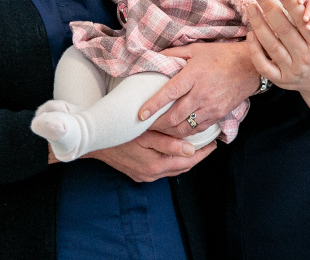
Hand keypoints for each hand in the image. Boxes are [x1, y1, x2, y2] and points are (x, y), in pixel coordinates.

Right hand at [89, 130, 215, 181]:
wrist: (94, 143)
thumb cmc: (121, 134)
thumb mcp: (145, 135)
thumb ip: (168, 143)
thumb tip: (190, 149)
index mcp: (156, 165)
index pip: (187, 161)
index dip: (203, 152)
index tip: (215, 143)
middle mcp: (152, 174)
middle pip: (182, 167)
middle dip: (198, 156)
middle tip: (210, 144)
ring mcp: (144, 176)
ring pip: (172, 169)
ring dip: (185, 159)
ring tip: (197, 147)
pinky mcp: (139, 174)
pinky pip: (162, 169)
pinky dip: (172, 161)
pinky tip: (175, 151)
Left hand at [138, 41, 259, 136]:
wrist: (249, 66)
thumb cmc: (221, 55)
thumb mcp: (197, 49)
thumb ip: (174, 54)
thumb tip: (155, 57)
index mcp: (194, 75)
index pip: (170, 92)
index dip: (154, 104)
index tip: (140, 114)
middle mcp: (202, 93)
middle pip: (174, 116)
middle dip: (157, 124)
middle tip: (144, 127)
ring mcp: (211, 106)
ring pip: (185, 127)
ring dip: (169, 132)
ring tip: (157, 131)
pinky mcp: (218, 114)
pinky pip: (198, 129)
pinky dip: (184, 134)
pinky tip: (175, 132)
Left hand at [247, 0, 309, 97]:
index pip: (302, 22)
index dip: (292, 6)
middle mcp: (304, 57)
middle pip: (284, 31)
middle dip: (270, 9)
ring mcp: (291, 70)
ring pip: (271, 46)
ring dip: (259, 25)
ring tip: (251, 7)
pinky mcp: (280, 80)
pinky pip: (263, 66)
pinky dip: (254, 50)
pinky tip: (250, 34)